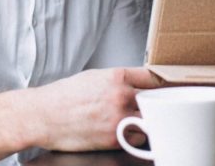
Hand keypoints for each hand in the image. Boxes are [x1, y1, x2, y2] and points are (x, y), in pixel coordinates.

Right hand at [23, 67, 162, 151]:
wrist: (43, 116)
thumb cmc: (64, 96)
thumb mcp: (92, 77)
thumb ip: (117, 80)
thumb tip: (135, 86)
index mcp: (116, 76)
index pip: (153, 77)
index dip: (164, 83)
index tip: (171, 86)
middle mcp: (120, 95)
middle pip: (155, 101)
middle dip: (155, 105)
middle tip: (158, 108)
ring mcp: (119, 118)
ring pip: (149, 122)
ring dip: (146, 123)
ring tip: (138, 122)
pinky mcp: (114, 139)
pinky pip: (137, 139)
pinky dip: (135, 138)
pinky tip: (126, 134)